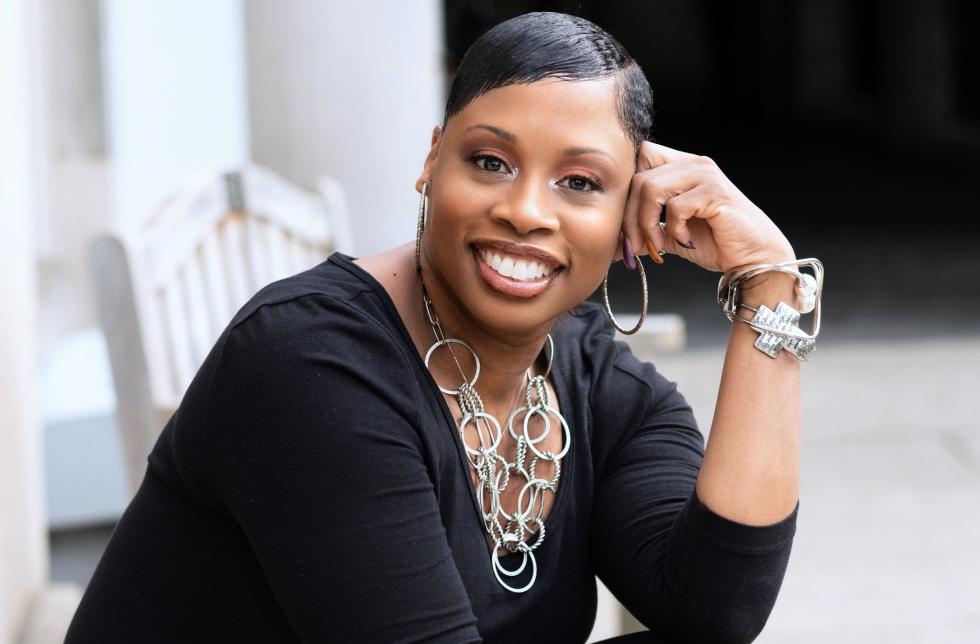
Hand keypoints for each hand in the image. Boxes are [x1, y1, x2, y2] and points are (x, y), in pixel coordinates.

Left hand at [621, 141, 794, 272]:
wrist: (751, 257)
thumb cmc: (716, 243)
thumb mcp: (672, 235)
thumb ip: (646, 232)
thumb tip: (615, 245)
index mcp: (682, 166)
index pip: (639, 158)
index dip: (627, 192)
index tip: (627, 227)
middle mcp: (693, 164)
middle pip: (638, 177)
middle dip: (629, 217)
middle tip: (635, 246)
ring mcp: (705, 175)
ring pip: (651, 189)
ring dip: (646, 223)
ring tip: (658, 244)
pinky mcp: (714, 193)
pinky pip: (675, 206)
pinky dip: (674, 228)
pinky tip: (685, 240)